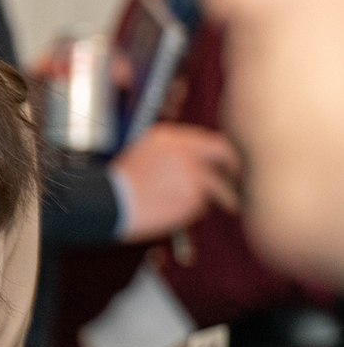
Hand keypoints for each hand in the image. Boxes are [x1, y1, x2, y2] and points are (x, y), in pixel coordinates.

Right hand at [111, 123, 241, 241]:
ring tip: (209, 206)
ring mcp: (191, 172)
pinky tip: (174, 210)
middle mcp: (184, 151)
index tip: (226, 162)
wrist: (110, 202)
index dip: (220, 152)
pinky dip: (195, 210)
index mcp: (168, 137)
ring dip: (218, 197)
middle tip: (235, 179)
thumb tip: (201, 160)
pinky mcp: (194, 195)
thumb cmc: (123, 183)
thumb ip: (173, 152)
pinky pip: (203, 204)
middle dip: (233, 167)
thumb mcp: (144, 153)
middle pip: (223, 153)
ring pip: (217, 185)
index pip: (208, 139)